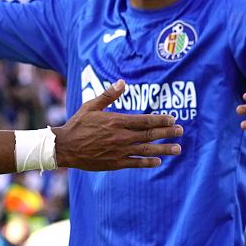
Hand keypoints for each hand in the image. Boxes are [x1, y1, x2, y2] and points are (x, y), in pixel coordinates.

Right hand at [54, 80, 182, 169]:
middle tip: (181, 131)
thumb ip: (108, 95)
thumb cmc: (77, 125)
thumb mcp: (91, 106)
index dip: (160, 119)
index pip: (145, 120)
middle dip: (167, 132)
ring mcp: (119, 151)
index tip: (173, 119)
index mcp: (117, 121)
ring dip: (164, 149)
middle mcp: (121, 137)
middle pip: (150, 134)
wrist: (65, 147)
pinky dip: (148, 162)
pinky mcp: (115, 163)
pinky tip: (158, 161)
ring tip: (177, 149)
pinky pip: (136, 163)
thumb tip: (122, 82)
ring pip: (147, 150)